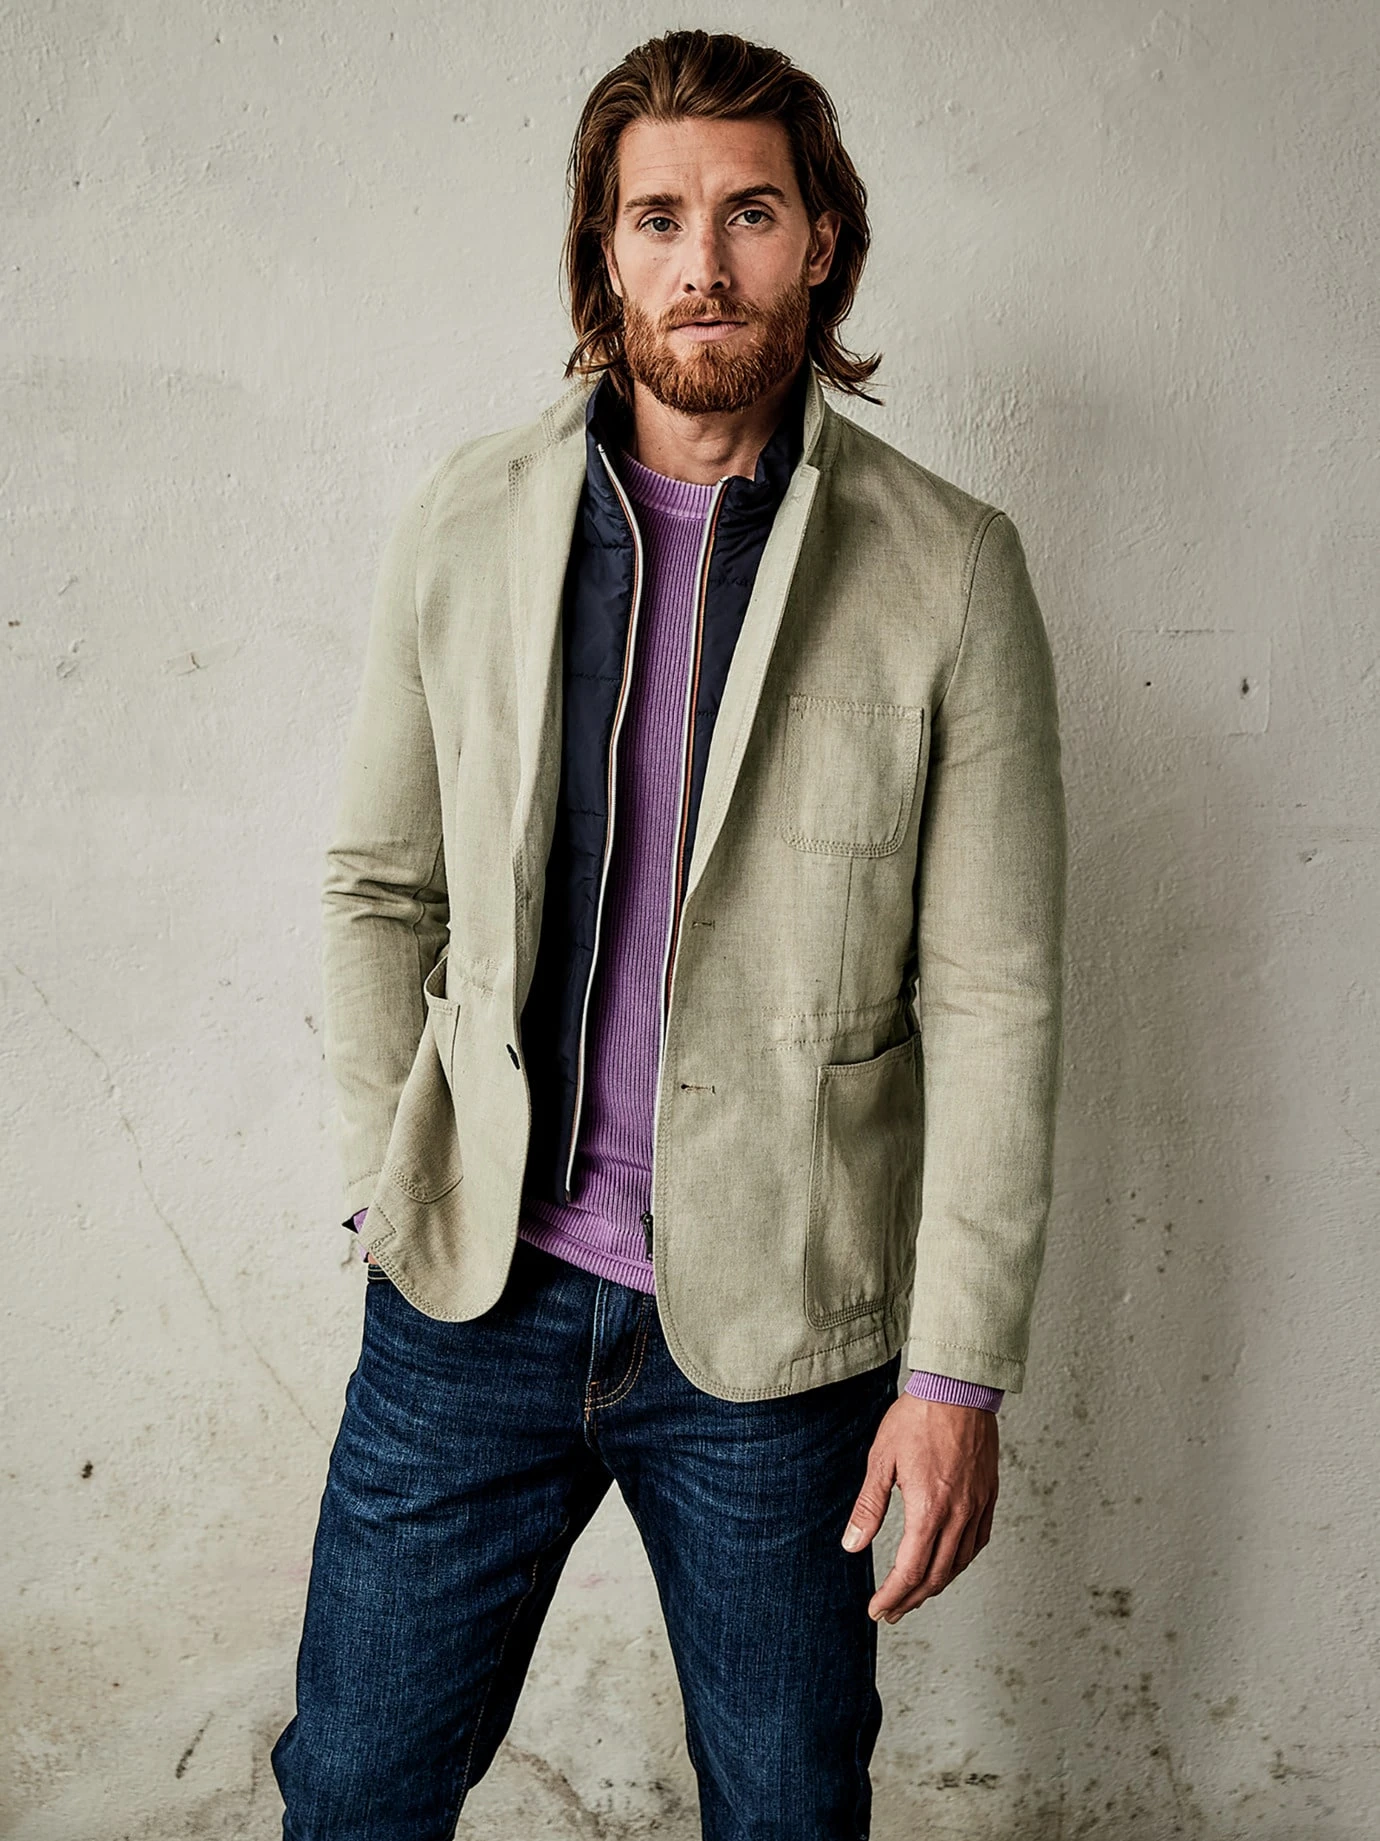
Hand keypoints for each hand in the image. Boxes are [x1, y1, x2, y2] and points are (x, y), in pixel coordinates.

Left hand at [842, 1394, 998, 1621]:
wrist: (958, 1388)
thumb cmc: (917, 1418)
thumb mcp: (881, 1460)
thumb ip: (869, 1507)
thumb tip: (851, 1545)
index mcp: (929, 1509)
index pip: (910, 1571)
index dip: (892, 1596)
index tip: (877, 1610)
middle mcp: (958, 1515)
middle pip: (935, 1575)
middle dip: (910, 1599)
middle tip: (891, 1611)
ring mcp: (977, 1507)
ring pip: (959, 1563)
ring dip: (935, 1586)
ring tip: (914, 1595)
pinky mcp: (988, 1497)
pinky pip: (978, 1543)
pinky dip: (960, 1562)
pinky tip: (948, 1564)